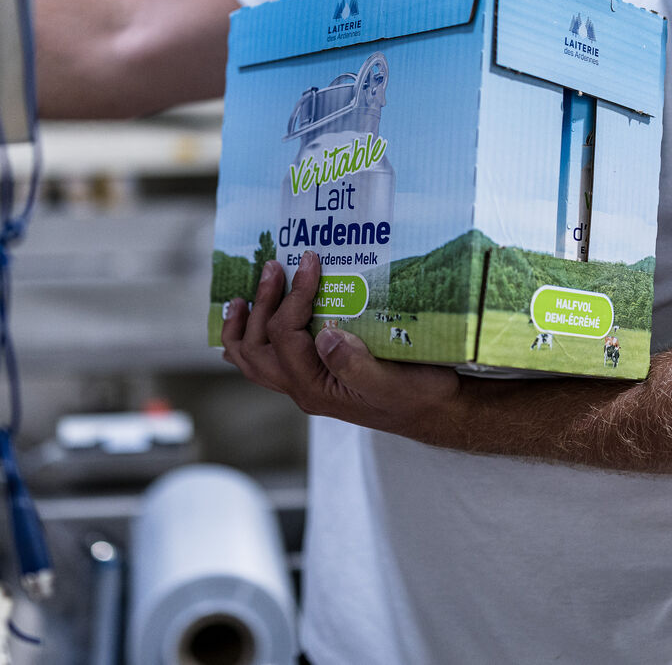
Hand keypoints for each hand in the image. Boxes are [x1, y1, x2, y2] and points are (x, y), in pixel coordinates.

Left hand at [220, 252, 459, 436]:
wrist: (433, 410)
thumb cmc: (416, 396)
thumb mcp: (390, 382)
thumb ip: (355, 364)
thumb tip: (325, 336)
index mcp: (315, 386)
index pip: (286, 335)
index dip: (294, 295)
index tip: (311, 260)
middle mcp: (302, 387)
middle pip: (257, 347)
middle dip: (260, 304)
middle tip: (273, 266)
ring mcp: (305, 382)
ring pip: (255, 359)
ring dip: (242, 328)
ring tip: (238, 299)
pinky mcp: (314, 374)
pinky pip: (270, 360)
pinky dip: (256, 339)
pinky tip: (254, 322)